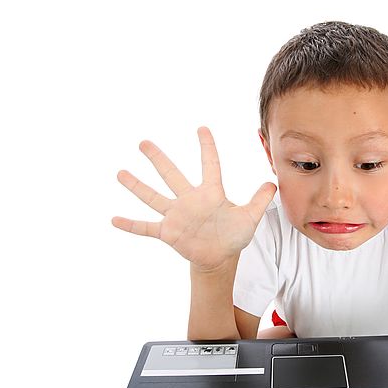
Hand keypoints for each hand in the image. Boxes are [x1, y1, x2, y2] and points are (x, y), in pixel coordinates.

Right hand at [112, 126, 276, 271]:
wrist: (220, 257)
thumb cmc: (233, 236)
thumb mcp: (250, 218)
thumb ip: (259, 201)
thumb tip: (273, 183)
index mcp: (210, 193)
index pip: (210, 165)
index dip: (207, 148)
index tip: (202, 129)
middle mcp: (189, 200)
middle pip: (171, 174)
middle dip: (158, 159)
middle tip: (144, 142)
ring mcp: (176, 215)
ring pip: (154, 196)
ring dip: (137, 186)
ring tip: (120, 173)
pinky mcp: (168, 232)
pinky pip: (146, 227)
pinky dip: (131, 224)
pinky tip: (114, 219)